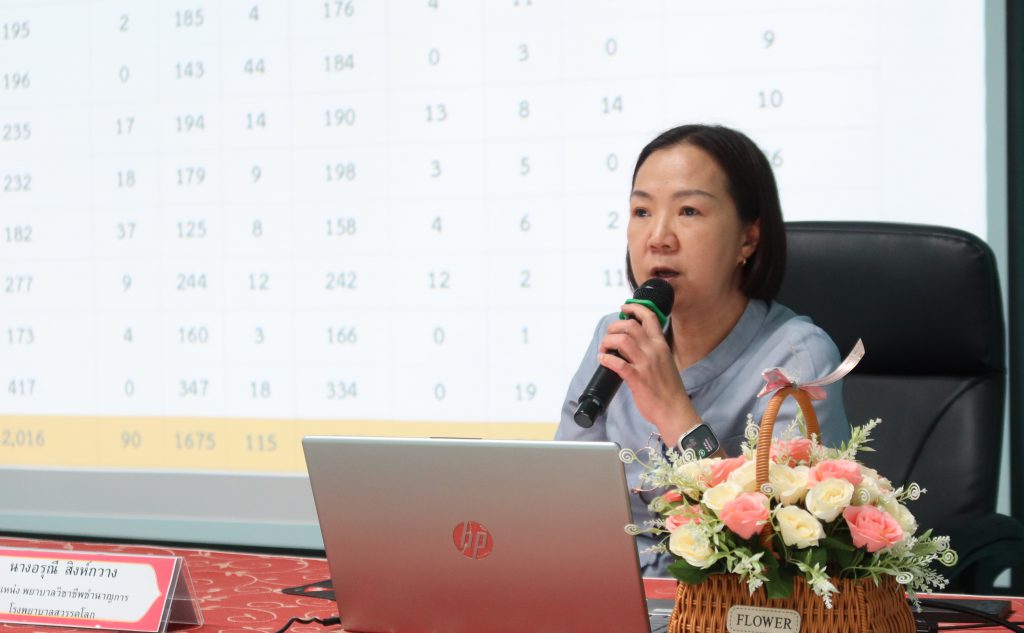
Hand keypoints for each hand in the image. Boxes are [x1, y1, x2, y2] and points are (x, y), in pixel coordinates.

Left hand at [597, 303, 701, 444]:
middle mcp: (654, 351)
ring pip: (622, 340)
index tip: (624, 307)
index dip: (635, 308)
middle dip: (614, 327)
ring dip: (608, 341)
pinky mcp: (637, 378)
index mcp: (661, 345)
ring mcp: (645, 364)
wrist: (675, 410)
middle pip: (630, 326)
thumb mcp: (665, 362)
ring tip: (604, 348)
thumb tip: (634, 344)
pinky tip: (603, 359)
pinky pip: (617, 363)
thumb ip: (652, 351)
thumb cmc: (669, 389)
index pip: (649, 317)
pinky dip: (606, 358)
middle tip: (609, 335)